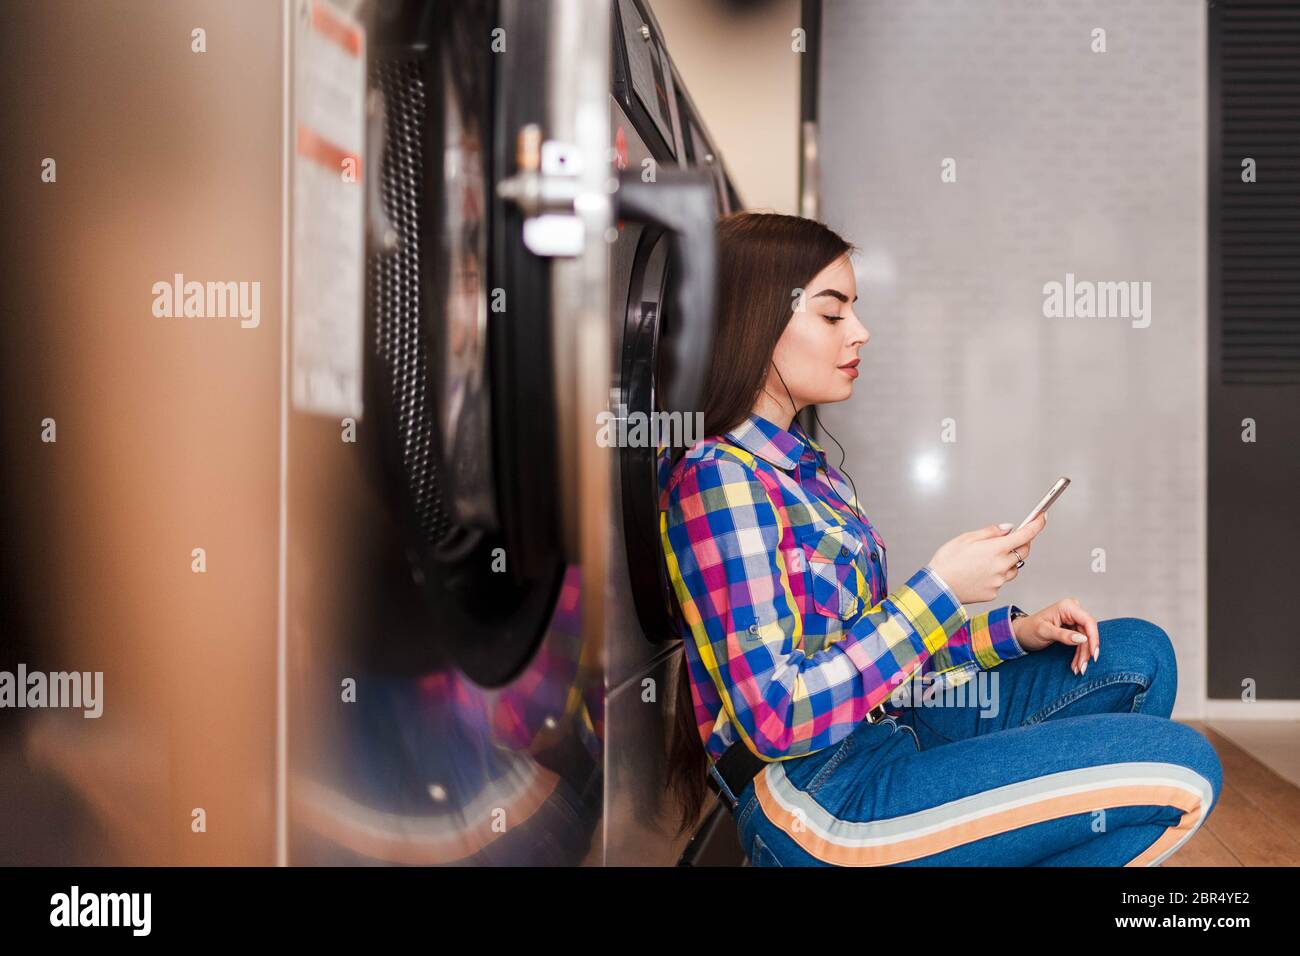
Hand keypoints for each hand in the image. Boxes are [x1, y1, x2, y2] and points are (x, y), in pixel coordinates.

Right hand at [927, 513, 1045, 604]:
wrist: (938, 587)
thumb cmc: (947, 561)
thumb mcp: (966, 538)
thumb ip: (990, 532)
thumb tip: (1008, 529)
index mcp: (996, 549)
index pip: (1025, 535)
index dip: (1036, 525)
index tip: (1042, 518)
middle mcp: (1001, 565)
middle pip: (1024, 552)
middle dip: (1022, 544)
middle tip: (1008, 541)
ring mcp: (999, 580)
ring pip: (1014, 568)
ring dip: (1008, 561)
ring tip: (986, 561)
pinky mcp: (994, 592)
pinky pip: (1001, 581)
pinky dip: (996, 575)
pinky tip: (979, 574)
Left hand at [1010, 597, 1100, 673]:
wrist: (1021, 633)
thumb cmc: (1029, 629)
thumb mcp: (1044, 632)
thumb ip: (1063, 635)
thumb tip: (1082, 638)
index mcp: (1067, 607)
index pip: (1088, 621)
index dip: (1093, 638)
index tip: (1093, 654)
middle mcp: (1073, 611)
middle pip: (1088, 632)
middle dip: (1086, 651)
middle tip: (1082, 668)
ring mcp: (1073, 619)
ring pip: (1085, 639)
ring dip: (1083, 655)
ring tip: (1078, 669)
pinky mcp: (1073, 628)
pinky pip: (1081, 642)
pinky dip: (1079, 654)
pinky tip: (1076, 664)